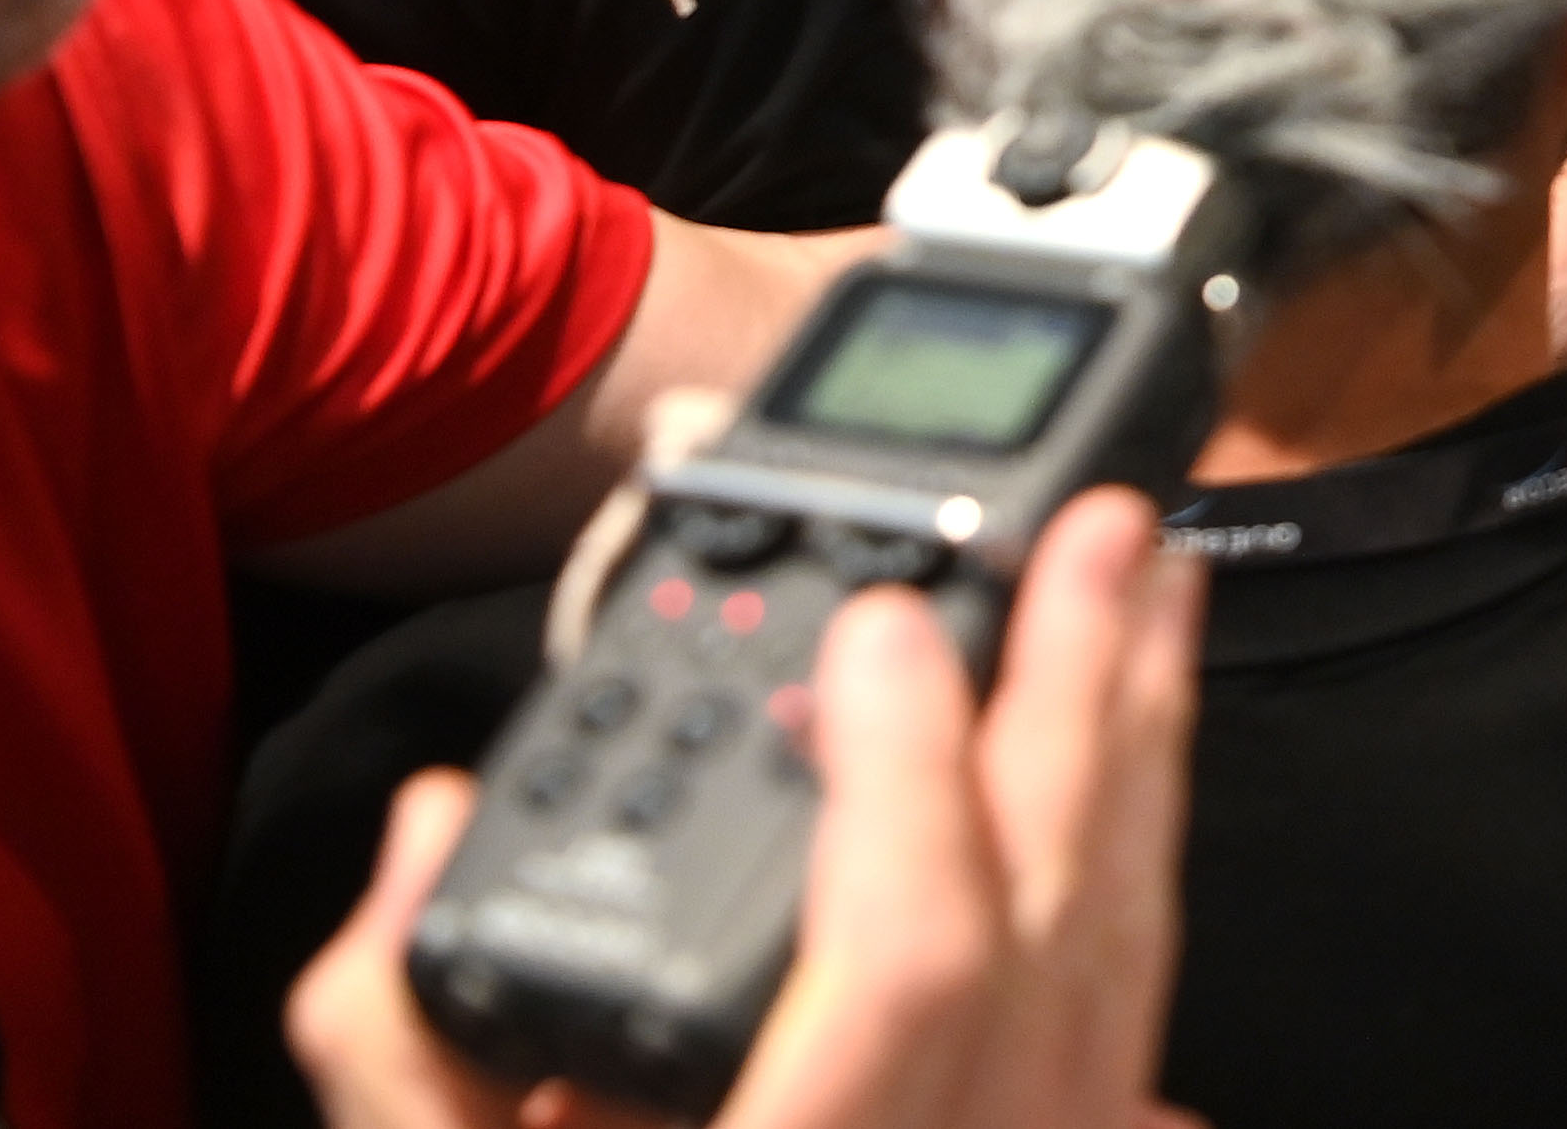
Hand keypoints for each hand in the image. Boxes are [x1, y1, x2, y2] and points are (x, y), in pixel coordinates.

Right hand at [291, 492, 1207, 1128]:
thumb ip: (407, 1038)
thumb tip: (432, 839)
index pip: (911, 970)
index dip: (912, 787)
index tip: (883, 628)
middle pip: (1058, 924)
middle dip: (1085, 705)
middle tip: (1102, 529)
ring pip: (1124, 956)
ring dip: (1144, 756)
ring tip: (1158, 592)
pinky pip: (1132, 1015)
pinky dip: (1141, 866)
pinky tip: (1143, 768)